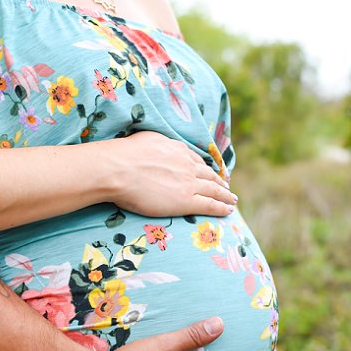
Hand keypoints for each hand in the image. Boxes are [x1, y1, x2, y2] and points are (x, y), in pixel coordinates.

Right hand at [103, 131, 235, 217]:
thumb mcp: (146, 139)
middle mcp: (187, 165)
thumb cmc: (123, 155)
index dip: (205, 169)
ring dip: (225, 196)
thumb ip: (158, 144)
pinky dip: (222, 208)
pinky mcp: (186, 201)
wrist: (118, 169)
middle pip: (209, 175)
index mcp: (177, 150)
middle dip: (219, 182)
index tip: (210, 173)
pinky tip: (229, 211)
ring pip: (214, 190)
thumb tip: (159, 144)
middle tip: (227, 188)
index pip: (196, 161)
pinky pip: (210, 205)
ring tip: (232, 200)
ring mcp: (189, 184)